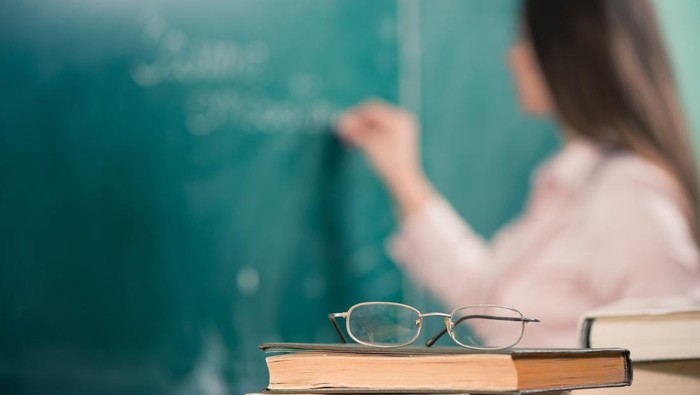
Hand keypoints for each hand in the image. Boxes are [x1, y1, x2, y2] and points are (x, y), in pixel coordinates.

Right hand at [336, 100, 433, 217]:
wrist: (403, 180)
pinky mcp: (399, 138)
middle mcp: (402, 120)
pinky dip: (369, 134)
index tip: (342, 122)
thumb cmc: (389, 163)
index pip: (372, 109)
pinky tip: (358, 141)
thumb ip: (354, 131)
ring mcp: (402, 129)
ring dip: (361, 129)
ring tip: (348, 138)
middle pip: (374, 116)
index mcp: (398, 118)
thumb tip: (340, 122)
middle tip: (343, 130)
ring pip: (376, 124)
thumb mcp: (369, 144)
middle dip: (357, 123)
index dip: (354, 115)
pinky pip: (381, 130)